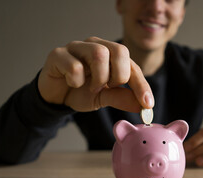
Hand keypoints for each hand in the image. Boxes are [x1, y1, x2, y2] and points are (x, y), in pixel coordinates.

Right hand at [38, 36, 153, 111]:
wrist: (55, 96)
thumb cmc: (81, 92)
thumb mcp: (104, 98)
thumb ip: (122, 98)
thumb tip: (145, 107)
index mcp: (110, 54)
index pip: (132, 64)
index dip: (141, 85)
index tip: (148, 105)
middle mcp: (95, 45)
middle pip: (119, 50)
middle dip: (119, 76)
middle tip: (108, 88)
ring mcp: (76, 47)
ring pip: (99, 53)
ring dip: (99, 78)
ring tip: (92, 87)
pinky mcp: (58, 54)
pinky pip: (74, 65)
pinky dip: (77, 81)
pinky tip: (73, 84)